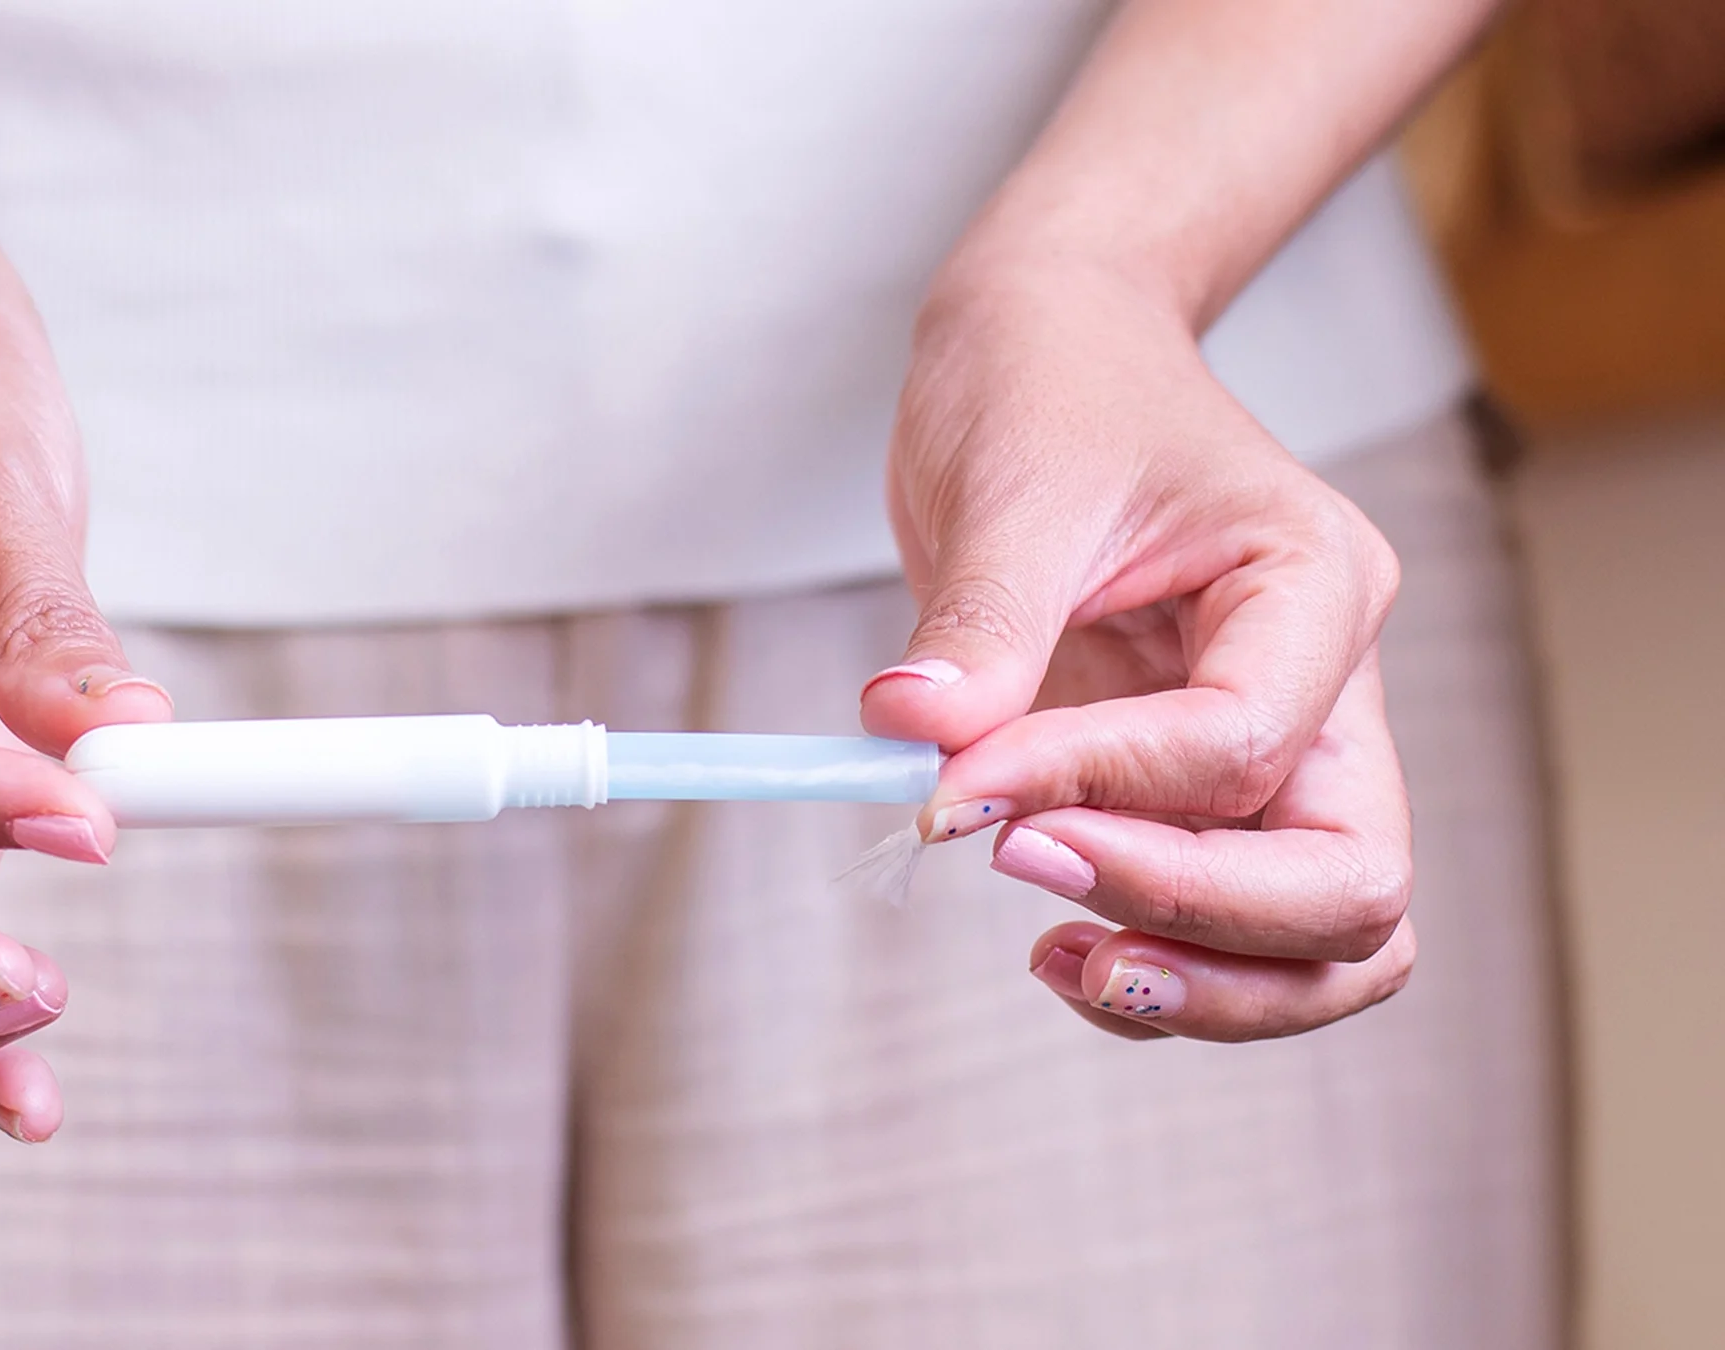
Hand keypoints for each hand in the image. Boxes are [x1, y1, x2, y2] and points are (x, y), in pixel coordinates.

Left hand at [859, 262, 1414, 1042]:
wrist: (1052, 350)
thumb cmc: (1051, 384)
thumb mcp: (1011, 486)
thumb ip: (980, 624)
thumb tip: (915, 738)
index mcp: (1312, 585)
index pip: (1242, 743)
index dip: (1098, 787)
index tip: (955, 791)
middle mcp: (1328, 683)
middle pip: (1347, 883)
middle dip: (1197, 920)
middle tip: (1029, 888)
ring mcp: (1284, 748)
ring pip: (1323, 939)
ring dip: (1203, 983)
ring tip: (1060, 958)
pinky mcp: (1209, 793)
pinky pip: (1230, 925)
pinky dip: (1162, 963)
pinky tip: (1056, 943)